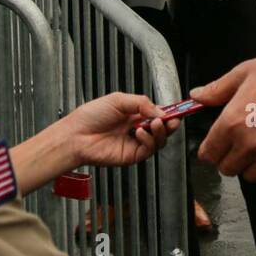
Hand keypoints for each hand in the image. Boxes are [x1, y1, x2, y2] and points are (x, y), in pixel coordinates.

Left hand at [63, 92, 177, 166]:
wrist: (76, 135)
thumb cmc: (91, 116)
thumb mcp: (119, 100)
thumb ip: (142, 104)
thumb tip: (161, 112)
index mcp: (135, 113)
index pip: (159, 113)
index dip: (169, 112)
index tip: (179, 110)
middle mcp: (137, 128)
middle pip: (163, 128)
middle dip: (170, 123)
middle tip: (171, 119)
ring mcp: (135, 143)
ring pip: (159, 140)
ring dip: (160, 131)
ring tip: (153, 124)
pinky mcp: (132, 155)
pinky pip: (149, 149)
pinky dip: (148, 140)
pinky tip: (139, 133)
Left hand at [192, 48, 255, 181]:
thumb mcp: (244, 73)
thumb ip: (217, 89)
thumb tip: (197, 95)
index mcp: (232, 122)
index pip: (208, 154)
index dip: (208, 149)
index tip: (213, 144)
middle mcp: (249, 143)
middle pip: (226, 169)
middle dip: (227, 157)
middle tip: (234, 143)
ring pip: (249, 175)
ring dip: (247, 164)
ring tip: (254, 146)